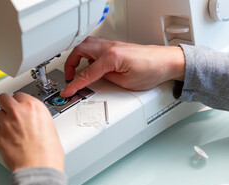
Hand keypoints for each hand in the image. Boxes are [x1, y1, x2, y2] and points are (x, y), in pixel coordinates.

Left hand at [0, 92, 64, 172]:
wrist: (39, 168)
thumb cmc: (48, 153)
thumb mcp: (50, 127)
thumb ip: (38, 119)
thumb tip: (34, 120)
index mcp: (34, 107)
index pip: (19, 95)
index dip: (18, 101)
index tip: (19, 105)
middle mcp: (18, 112)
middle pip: (3, 98)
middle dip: (5, 104)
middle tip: (8, 110)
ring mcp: (6, 123)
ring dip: (3, 120)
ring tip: (11, 129)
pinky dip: (0, 133)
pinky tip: (9, 139)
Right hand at [60, 36, 184, 97]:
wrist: (167, 62)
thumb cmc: (152, 70)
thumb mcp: (126, 83)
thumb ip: (107, 80)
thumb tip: (97, 80)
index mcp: (111, 57)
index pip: (86, 73)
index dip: (74, 84)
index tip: (67, 90)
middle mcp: (110, 47)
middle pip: (79, 51)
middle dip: (70, 64)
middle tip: (69, 77)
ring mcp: (112, 44)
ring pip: (86, 44)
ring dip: (77, 56)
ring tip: (77, 69)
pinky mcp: (116, 46)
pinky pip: (95, 45)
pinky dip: (88, 54)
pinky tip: (91, 63)